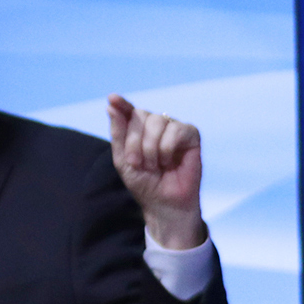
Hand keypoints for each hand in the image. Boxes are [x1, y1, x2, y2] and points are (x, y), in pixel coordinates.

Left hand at [107, 95, 206, 248]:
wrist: (165, 204)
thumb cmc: (145, 184)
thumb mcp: (123, 160)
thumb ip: (118, 132)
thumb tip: (112, 104)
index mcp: (139, 129)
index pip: (129, 110)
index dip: (122, 104)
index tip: (113, 99)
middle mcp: (157, 125)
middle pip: (141, 114)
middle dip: (135, 142)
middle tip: (137, 164)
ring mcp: (174, 128)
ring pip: (158, 121)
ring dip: (150, 147)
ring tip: (154, 166)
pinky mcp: (191, 135)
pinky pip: (176, 130)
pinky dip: (167, 148)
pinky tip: (169, 162)